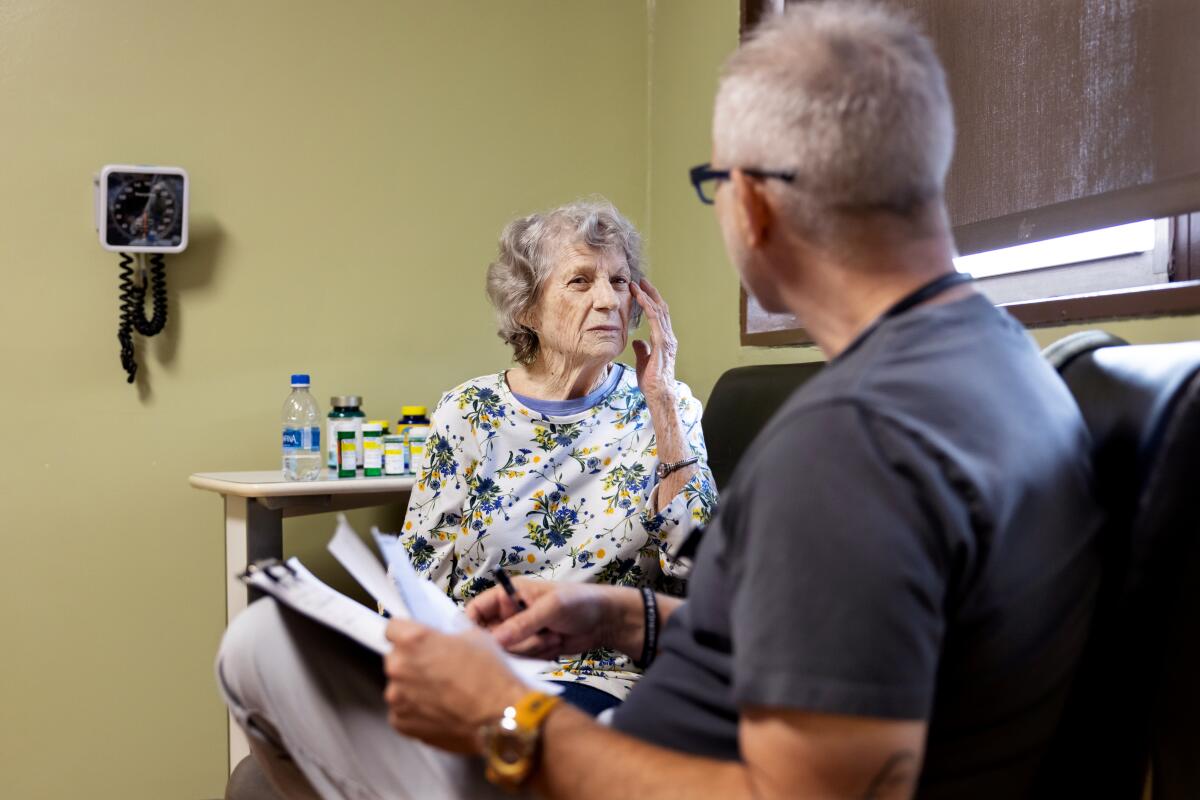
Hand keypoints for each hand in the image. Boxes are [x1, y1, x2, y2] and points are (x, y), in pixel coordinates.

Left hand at [384, 620, 526, 753]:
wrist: (499, 717)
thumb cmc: (490, 679)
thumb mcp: (474, 637)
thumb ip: (447, 636)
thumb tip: (443, 639)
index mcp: (412, 640)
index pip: (393, 628)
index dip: (407, 634)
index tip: (415, 642)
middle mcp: (398, 667)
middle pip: (396, 658)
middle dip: (413, 662)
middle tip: (438, 669)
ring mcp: (397, 697)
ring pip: (399, 686)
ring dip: (414, 688)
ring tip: (443, 693)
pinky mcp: (400, 722)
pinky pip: (403, 710)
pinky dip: (416, 710)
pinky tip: (439, 709)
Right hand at [466, 579, 617, 658]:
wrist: (606, 621)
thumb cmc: (579, 603)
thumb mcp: (550, 608)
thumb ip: (522, 624)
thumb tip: (494, 640)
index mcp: (508, 595)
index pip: (476, 610)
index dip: (470, 626)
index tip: (476, 644)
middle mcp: (509, 615)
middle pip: (489, 637)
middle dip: (510, 643)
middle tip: (535, 637)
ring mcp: (520, 634)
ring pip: (507, 652)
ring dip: (530, 648)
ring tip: (553, 636)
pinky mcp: (531, 649)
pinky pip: (522, 660)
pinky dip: (538, 656)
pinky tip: (556, 645)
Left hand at [630, 279, 678, 406]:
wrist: (659, 393)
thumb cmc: (652, 381)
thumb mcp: (643, 361)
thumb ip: (643, 350)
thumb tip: (638, 342)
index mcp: (664, 340)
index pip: (659, 316)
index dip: (651, 302)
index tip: (641, 290)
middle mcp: (668, 337)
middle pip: (661, 309)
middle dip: (651, 293)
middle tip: (641, 280)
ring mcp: (667, 340)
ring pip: (659, 311)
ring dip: (648, 296)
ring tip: (638, 285)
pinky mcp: (662, 343)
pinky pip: (655, 320)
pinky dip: (648, 307)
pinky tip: (641, 298)